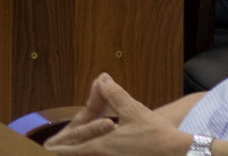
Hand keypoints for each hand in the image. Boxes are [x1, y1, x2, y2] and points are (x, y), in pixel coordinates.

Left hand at [45, 75, 190, 153]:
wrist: (183, 154)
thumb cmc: (157, 135)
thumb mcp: (133, 110)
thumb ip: (113, 94)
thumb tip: (103, 78)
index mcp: (102, 147)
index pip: (70, 150)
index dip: (57, 149)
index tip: (45, 147)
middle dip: (66, 152)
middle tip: (52, 149)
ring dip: (82, 152)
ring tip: (67, 150)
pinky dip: (98, 154)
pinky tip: (98, 151)